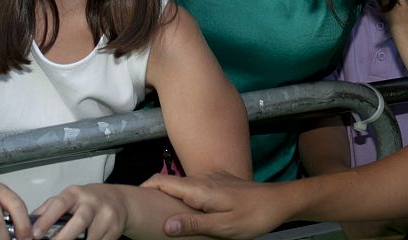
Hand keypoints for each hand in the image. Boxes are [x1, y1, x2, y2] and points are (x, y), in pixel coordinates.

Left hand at [32, 184, 127, 239]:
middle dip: (63, 238)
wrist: (119, 200)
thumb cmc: (87, 200)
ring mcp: (106, 216)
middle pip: (79, 221)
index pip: (60, 204)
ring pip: (90, 238)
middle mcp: (92, 203)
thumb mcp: (69, 197)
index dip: (46, 220)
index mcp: (76, 194)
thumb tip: (29, 221)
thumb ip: (50, 208)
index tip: (34, 234)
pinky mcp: (114, 230)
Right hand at [141, 173, 284, 238]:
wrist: (278, 202)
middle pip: (168, 181)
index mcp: (199, 189)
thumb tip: (164, 225)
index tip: (130, 201)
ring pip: (180, 185)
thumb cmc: (252, 216)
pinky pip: (192, 188)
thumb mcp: (223, 226)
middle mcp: (201, 180)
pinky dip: (180, 197)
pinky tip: (181, 211)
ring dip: (165, 195)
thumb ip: (193, 224)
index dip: (144, 188)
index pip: (162, 181)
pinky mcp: (218, 184)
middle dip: (151, 193)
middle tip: (138, 211)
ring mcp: (210, 180)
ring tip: (154, 213)